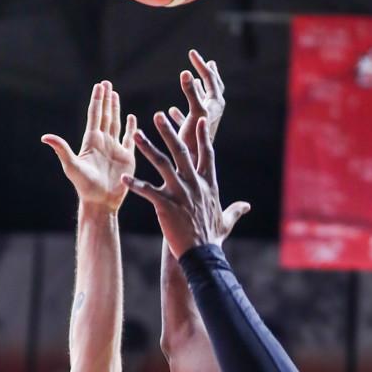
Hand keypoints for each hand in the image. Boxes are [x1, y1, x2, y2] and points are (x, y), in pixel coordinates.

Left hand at [42, 82, 135, 212]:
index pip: (94, 115)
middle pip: (105, 115)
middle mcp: (103, 142)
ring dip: (116, 109)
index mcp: (91, 141)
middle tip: (107, 83)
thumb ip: (61, 149)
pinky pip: (130, 139)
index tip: (99, 85)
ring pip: (116, 124)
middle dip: (106, 99)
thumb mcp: (71, 166)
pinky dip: (131, 127)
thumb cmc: (85, 187)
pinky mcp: (127, 158)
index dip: (97, 99)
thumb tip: (45, 137)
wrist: (100, 202)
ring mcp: (115, 149)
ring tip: (115, 95)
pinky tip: (132, 118)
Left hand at [123, 113, 248, 258]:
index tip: (200, 119)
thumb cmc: (213, 239)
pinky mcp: (166, 205)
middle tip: (157, 116)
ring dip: (148, 147)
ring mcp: (180, 193)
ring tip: (136, 133)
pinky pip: (148, 191)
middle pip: (181, 151)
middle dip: (169, 131)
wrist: (203, 255)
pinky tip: (124, 178)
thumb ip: (236, 210)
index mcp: (208, 184)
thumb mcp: (227, 221)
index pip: (206, 154)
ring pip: (162, 164)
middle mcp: (194, 184)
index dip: (203, 136)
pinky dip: (135, 184)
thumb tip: (247, 206)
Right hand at [168, 50, 225, 164]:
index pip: (210, 79)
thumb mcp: (194, 113)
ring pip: (202, 103)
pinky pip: (188, 119)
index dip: (200, 65)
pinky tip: (171, 111)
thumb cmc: (196, 140)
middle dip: (208, 75)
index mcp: (216, 106)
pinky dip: (181, 112)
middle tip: (206, 62)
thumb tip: (186, 72)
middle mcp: (213, 113)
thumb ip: (191, 93)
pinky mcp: (194, 134)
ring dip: (197, 91)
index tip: (191, 53)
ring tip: (195, 81)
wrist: (195, 166)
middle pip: (213, 89)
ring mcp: (204, 123)